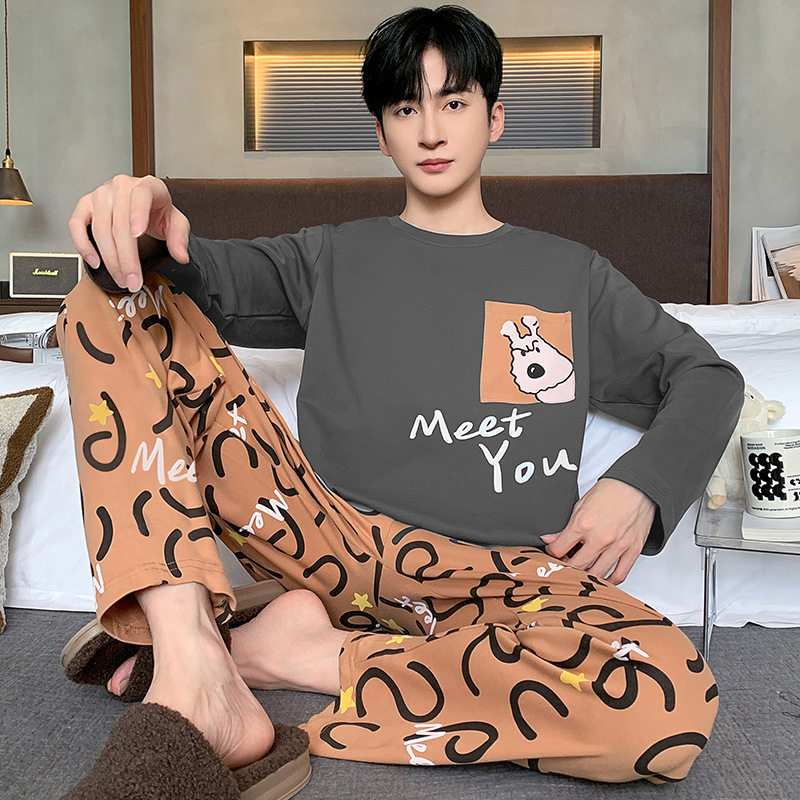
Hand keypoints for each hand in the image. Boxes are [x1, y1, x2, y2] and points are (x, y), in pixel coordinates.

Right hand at [68, 174, 189, 291]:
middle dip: (126, 258)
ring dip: (109, 259)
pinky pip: (76, 224)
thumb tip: (181, 256)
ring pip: (100, 228)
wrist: (146, 205)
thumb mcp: (176, 223)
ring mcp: (101, 194)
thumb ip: (180, 238)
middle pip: (119, 224)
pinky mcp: (86, 204)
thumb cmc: (159, 211)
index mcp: (148, 186)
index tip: (138, 235)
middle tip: (132, 280)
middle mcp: (122, 186)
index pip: (141, 196)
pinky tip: (95, 261)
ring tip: (121, 278)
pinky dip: (83, 244)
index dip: (138, 215)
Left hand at [540, 478, 654, 584]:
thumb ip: (566, 526)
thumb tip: (551, 539)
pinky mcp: (633, 550)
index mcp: (584, 523)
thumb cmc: (611, 491)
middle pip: (576, 565)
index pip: (559, 549)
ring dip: (586, 575)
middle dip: (567, 567)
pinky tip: (602, 578)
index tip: (553, 552)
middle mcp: (601, 537)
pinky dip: (609, 581)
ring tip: (581, 570)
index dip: (552, 553)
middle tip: (565, 563)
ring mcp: (618, 546)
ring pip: (597, 574)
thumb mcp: (581, 505)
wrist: (637, 486)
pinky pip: (620, 574)